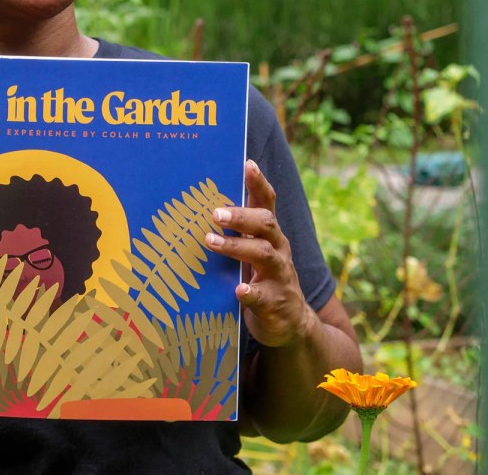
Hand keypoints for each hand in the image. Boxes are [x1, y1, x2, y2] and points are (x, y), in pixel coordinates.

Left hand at [203, 159, 314, 348]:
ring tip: (211, 242)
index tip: (248, 164)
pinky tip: (239, 289)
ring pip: (263, 254)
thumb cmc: (261, 278)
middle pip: (265, 224)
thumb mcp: (251, 252)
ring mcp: (279, 275)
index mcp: (270, 234)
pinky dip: (250, 291)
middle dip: (241, 216)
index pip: (266, 202)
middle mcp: (278, 249)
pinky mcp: (275, 302)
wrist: (289, 323)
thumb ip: (235, 233)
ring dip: (236, 247)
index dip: (259, 183)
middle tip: (215, 213)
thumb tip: (198, 206)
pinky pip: (262, 295)